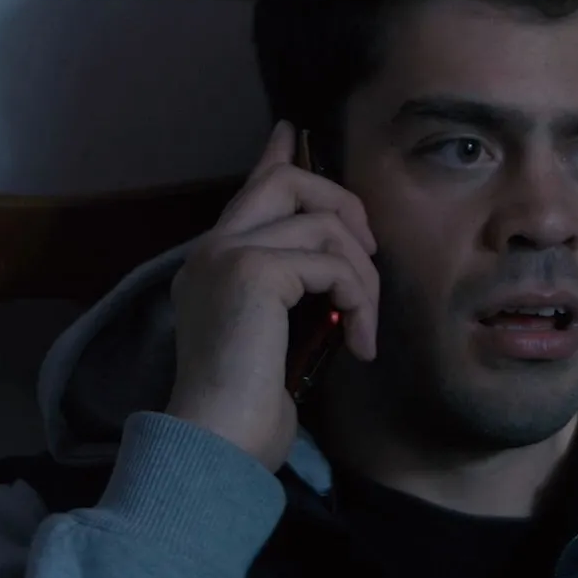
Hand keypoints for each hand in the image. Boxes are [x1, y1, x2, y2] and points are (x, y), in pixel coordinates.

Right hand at [165, 122, 379, 469]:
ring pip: (325, 224)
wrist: (216, 445)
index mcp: (210, 266)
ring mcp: (227, 255)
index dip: (276, 157)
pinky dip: (358, 299)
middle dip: (343, 205)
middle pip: (286, 182)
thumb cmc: (244, 415)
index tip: (293, 132)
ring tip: (364, 328)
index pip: (248, 191)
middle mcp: (211, 251)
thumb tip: (332, 269)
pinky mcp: (253, 270)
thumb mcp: (274, 342)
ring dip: (363, 277)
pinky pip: (333, 262)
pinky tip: (357, 344)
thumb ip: (291, 295)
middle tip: (367, 255)